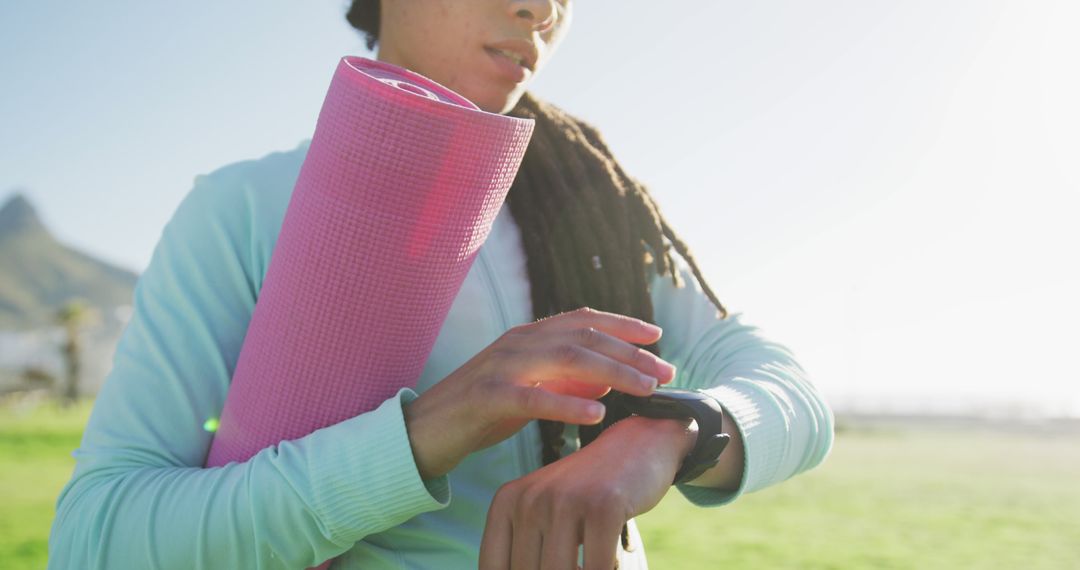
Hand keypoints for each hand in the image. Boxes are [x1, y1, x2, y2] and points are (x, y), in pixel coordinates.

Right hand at [402, 307, 676, 479]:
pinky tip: (597, 412)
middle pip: (584, 337)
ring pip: (567, 359)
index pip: (582, 320)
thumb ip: (563, 380)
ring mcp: (501, 366)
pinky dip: (569, 403)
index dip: (622, 325)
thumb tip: (607, 378)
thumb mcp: (528, 390)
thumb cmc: (479, 412)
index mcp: (527, 337)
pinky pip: (535, 397)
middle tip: (665, 371)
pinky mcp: (488, 396)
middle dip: (630, 353)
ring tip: (645, 389)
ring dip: (613, 372)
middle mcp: (517, 343)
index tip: (657, 337)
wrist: (422, 432)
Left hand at [478, 415, 696, 569]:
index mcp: (508, 501)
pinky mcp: (604, 506)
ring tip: (587, 565)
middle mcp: (530, 499)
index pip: (494, 567)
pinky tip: (611, 561)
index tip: (543, 568)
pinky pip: (596, 568)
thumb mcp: (544, 514)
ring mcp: (566, 500)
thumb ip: (525, 551)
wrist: (638, 445)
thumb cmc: (588, 494)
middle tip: (574, 565)